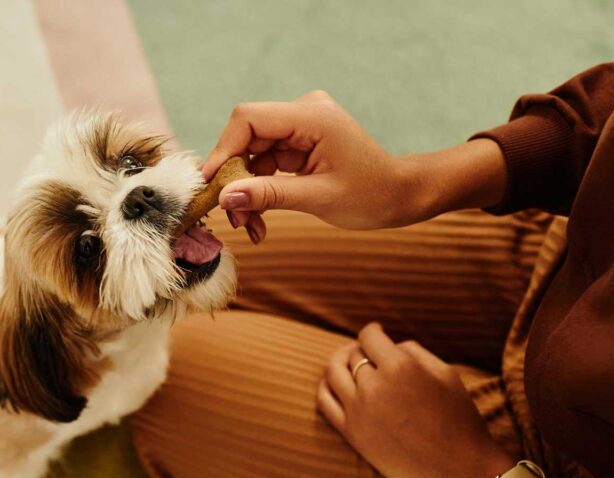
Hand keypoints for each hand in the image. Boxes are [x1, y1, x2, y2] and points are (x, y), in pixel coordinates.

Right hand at [202, 91, 507, 241]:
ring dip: (245, 190)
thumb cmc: (371, 195)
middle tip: (233, 217)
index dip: (223, 150)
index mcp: (312, 116)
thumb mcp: (317, 198)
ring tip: (250, 227)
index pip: (248, 119)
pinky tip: (260, 219)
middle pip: (246, 137)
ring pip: (252, 154)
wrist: (401, 197)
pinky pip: (266, 163)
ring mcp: (301, 127)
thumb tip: (225, 198)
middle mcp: (304, 113)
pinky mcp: (299, 143)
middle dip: (235, 179)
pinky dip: (259, 190)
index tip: (212, 185)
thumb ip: (268, 195)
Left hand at [318, 323, 514, 477]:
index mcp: (401, 367)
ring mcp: (359, 411)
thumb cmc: (458, 419)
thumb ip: (414, 351)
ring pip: (333, 373)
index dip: (372, 331)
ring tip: (348, 362)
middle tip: (369, 352)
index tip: (377, 332)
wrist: (459, 470)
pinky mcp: (352, 433)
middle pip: (353, 355)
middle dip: (362, 350)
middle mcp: (375, 387)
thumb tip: (389, 345)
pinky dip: (326, 386)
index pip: (369, 337)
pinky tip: (335, 384)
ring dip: (339, 363)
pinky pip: (325, 401)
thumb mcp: (446, 374)